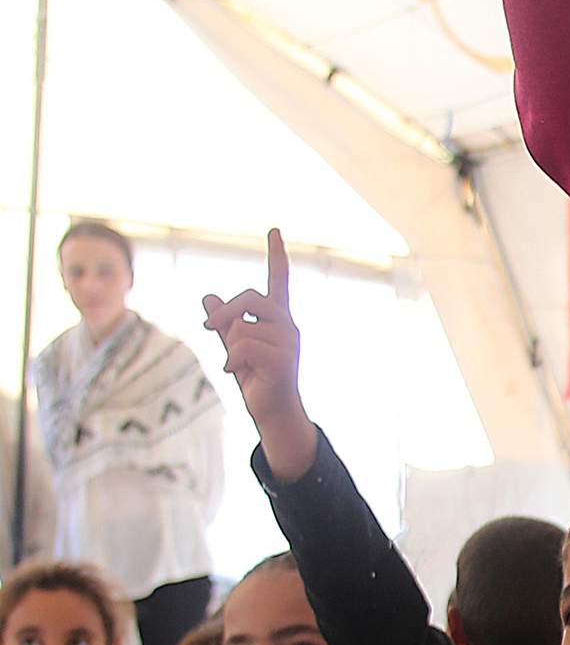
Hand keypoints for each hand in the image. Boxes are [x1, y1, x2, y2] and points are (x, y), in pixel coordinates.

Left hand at [203, 231, 316, 481]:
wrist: (273, 413)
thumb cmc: (257, 380)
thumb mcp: (234, 348)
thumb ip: (223, 323)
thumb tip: (207, 296)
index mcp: (278, 320)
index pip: (279, 281)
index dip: (276, 255)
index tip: (274, 230)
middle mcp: (287, 326)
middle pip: (249, 297)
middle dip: (224, 312)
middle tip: (207, 326)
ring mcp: (288, 343)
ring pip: (241, 327)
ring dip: (229, 348)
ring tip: (238, 366)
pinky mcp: (283, 361)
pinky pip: (242, 347)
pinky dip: (231, 361)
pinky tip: (236, 373)